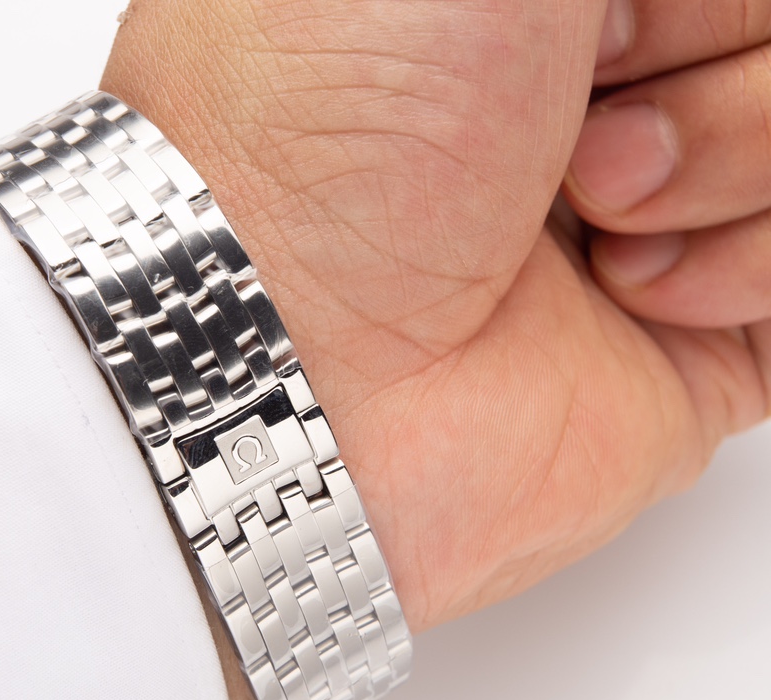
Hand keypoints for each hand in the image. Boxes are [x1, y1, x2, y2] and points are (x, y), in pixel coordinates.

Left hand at [100, 0, 768, 640]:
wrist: (289, 352)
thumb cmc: (328, 120)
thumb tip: (630, 2)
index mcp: (523, 6)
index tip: (589, 24)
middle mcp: (594, 92)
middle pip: (768, 28)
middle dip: (707, 44)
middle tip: (577, 120)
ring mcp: (654, 212)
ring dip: (731, 154)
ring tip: (590, 213)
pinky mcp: (690, 338)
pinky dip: (755, 267)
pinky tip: (635, 290)